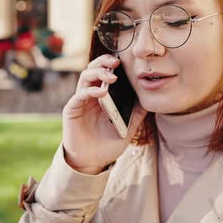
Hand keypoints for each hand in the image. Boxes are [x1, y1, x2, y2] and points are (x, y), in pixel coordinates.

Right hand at [61, 54, 147, 174]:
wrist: (92, 162)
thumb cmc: (107, 144)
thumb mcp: (127, 128)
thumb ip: (137, 113)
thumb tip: (150, 99)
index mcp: (102, 96)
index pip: (104, 72)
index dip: (111, 63)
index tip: (124, 60)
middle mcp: (90, 95)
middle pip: (92, 69)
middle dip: (103, 62)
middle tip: (116, 63)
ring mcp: (80, 102)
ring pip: (85, 78)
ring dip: (98, 73)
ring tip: (112, 77)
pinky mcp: (72, 110)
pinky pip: (79, 95)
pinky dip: (90, 91)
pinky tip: (102, 93)